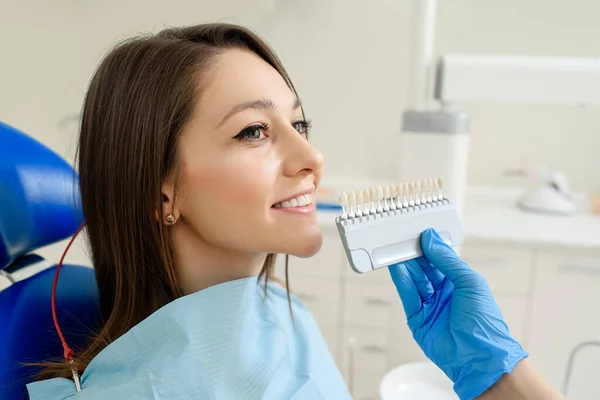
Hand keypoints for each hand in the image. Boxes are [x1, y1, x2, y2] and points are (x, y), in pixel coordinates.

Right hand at [389, 228, 527, 399]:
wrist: (478, 357)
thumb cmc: (483, 321)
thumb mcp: (469, 282)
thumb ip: (448, 260)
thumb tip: (432, 239)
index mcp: (459, 283)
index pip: (440, 259)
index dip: (430, 246)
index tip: (419, 233)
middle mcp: (443, 293)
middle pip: (424, 268)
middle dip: (414, 254)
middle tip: (403, 238)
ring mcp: (429, 305)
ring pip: (414, 280)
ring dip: (405, 265)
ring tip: (396, 249)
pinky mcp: (416, 318)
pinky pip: (408, 295)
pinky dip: (401, 280)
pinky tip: (396, 267)